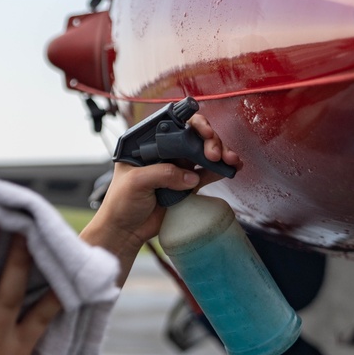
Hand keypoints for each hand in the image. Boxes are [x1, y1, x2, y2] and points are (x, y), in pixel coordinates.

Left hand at [81, 114, 240, 282]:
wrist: (125, 231)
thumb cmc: (120, 203)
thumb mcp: (136, 182)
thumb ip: (163, 174)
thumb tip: (191, 176)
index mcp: (145, 142)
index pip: (171, 123)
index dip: (191, 123)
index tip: (204, 131)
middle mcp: (162, 150)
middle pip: (192, 136)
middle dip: (209, 141)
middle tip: (214, 154)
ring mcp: (176, 166)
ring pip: (203, 152)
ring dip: (220, 154)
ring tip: (231, 161)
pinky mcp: (186, 183)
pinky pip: (206, 172)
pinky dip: (220, 170)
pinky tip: (232, 168)